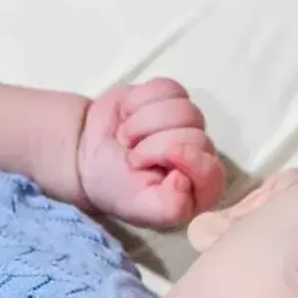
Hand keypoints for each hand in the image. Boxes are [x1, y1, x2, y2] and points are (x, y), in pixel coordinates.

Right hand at [75, 78, 224, 228]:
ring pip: (183, 108)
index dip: (185, 162)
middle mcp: (200, 154)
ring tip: (127, 138)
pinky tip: (128, 116)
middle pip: (195, 136)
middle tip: (132, 157)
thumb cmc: (116, 187)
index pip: (212, 172)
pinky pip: (166, 88)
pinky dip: (139, 100)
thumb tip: (185, 179)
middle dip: (154, 144)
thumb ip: (169, 208)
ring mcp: (187, 123)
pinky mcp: (171, 98)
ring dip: (143, 122)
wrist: (85, 156)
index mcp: (199, 189)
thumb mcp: (139, 209)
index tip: (151, 162)